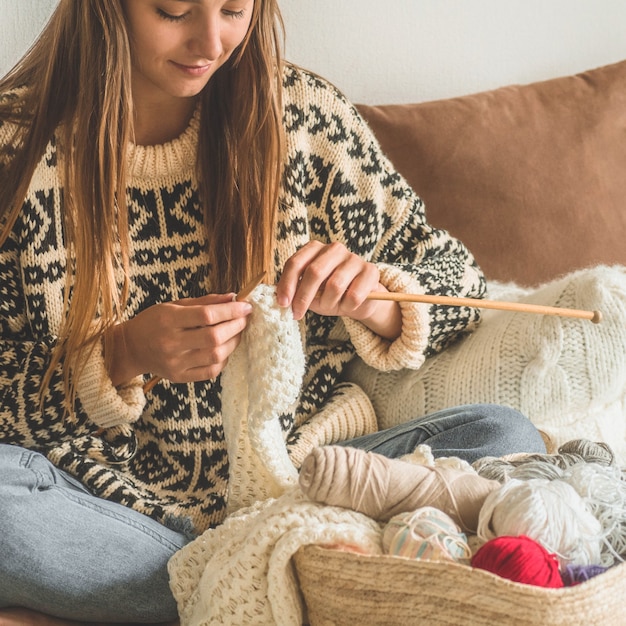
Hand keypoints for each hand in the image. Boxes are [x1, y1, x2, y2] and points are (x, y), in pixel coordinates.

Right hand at [107, 294, 252, 386]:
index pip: (206, 315)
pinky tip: (224, 349)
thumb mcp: (174, 305)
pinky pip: (210, 371)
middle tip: (244, 319)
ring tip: (237, 332)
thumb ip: (205, 302)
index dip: (231, 311)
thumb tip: (233, 297)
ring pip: (215, 356)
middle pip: (214, 337)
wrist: (131, 348)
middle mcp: (171, 343)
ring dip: (233, 343)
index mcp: (168, 320)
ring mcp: (175, 363)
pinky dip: (223, 359)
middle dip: (236, 326)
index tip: (246, 306)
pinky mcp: (179, 377)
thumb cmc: (154, 322)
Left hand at [276, 241, 400, 338]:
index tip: (283, 303)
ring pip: (335, 285)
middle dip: (303, 297)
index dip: (287, 284)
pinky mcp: (371, 271)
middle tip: (297, 313)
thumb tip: (281, 299)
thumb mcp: (309, 293)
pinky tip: (347, 306)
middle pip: (314, 272)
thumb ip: (295, 292)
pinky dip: (347, 306)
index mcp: (315, 249)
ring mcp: (354, 258)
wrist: (358, 300)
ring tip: (330, 307)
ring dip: (329, 303)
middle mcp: (334, 249)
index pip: (296, 263)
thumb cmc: (328, 294)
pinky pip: (354, 295)